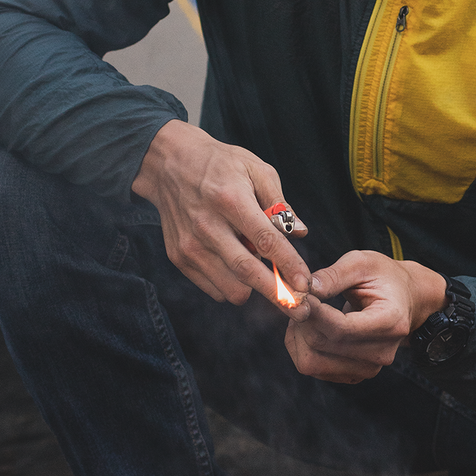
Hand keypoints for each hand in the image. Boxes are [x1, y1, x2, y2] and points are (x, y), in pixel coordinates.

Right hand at [133, 120, 309, 305]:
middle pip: (247, 272)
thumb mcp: (256, 169)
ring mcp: (190, 245)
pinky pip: (214, 288)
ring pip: (231, 288)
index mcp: (230, 199)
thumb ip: (280, 204)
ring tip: (262, 269)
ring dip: (254, 288)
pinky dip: (232, 284)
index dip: (289, 266)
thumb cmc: (220, 165)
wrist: (169, 164)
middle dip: (278, 296)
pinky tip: (236, 263)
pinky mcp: (179, 257)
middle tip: (301, 311)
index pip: (266, 241)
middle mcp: (207, 226)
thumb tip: (300, 233)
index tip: (306, 285)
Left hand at [284, 251, 445, 382]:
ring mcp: (369, 367)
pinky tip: (310, 327)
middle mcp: (382, 351)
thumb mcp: (363, 263)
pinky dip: (302, 347)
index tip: (297, 296)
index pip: (341, 328)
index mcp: (390, 322)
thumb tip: (306, 288)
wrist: (406, 300)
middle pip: (323, 344)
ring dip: (298, 337)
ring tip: (305, 313)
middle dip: (302, 320)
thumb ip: (334, 275)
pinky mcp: (354, 374)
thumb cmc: (385, 278)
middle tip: (299, 298)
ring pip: (312, 362)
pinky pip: (313, 368)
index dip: (313, 313)